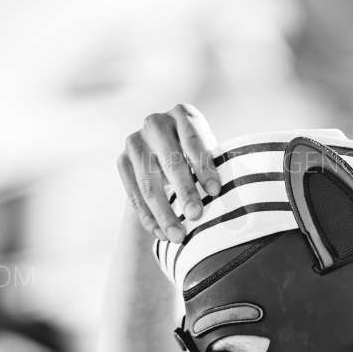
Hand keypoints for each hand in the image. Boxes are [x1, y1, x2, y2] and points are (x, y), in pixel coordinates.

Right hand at [118, 104, 221, 242]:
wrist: (161, 159)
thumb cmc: (196, 161)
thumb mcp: (207, 157)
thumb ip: (214, 169)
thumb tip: (231, 200)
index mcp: (183, 114)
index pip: (193, 140)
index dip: (204, 166)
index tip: (216, 192)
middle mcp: (155, 123)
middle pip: (170, 160)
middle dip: (184, 191)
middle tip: (196, 216)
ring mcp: (135, 141)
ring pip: (149, 182)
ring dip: (164, 213)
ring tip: (178, 237)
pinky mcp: (122, 161)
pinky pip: (134, 194)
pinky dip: (148, 217)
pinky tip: (160, 234)